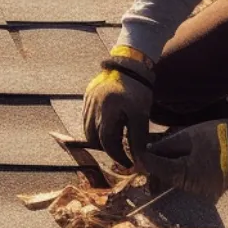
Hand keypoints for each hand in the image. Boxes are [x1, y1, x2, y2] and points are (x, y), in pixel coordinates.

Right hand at [82, 46, 154, 167]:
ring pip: (88, 129)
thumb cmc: (138, 89)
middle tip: (122, 151)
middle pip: (94, 138)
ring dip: (100, 138)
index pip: (107, 142)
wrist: (129, 65)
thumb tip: (138, 159)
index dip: (117, 155)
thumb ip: (137, 137)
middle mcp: (93, 106)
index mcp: (108, 110)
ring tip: (117, 137)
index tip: (128, 162)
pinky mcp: (86, 97)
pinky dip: (96, 127)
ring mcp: (88, 101)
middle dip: (108, 148)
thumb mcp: (141, 114)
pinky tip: (110, 125)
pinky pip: (87, 118)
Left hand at [136, 115, 227, 200]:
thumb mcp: (187, 136)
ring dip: (169, 171)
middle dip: (156, 169)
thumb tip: (148, 151)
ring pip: (179, 181)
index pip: (159, 169)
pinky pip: (191, 182)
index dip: (146, 162)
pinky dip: (184, 173)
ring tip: (161, 159)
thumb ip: (165, 146)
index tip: (136, 157)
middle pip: (168, 179)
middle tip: (146, 159)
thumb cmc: (215, 135)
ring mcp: (204, 191)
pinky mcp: (211, 189)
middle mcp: (194, 189)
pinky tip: (180, 162)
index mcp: (187, 175)